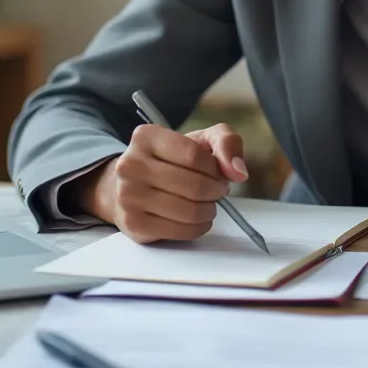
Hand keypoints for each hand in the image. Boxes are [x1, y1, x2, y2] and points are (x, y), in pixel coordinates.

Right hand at [73, 123, 247, 243]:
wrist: (130, 185)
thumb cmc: (171, 160)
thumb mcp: (201, 139)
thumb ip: (226, 142)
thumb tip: (239, 171)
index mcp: (147, 137)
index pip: (195, 155)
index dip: (216, 168)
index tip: (219, 173)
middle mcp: (130, 164)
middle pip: (194, 186)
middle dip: (215, 191)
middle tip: (216, 190)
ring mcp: (128, 196)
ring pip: (189, 211)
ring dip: (209, 210)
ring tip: (207, 204)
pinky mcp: (133, 224)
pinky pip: (180, 231)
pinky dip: (198, 227)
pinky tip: (197, 219)